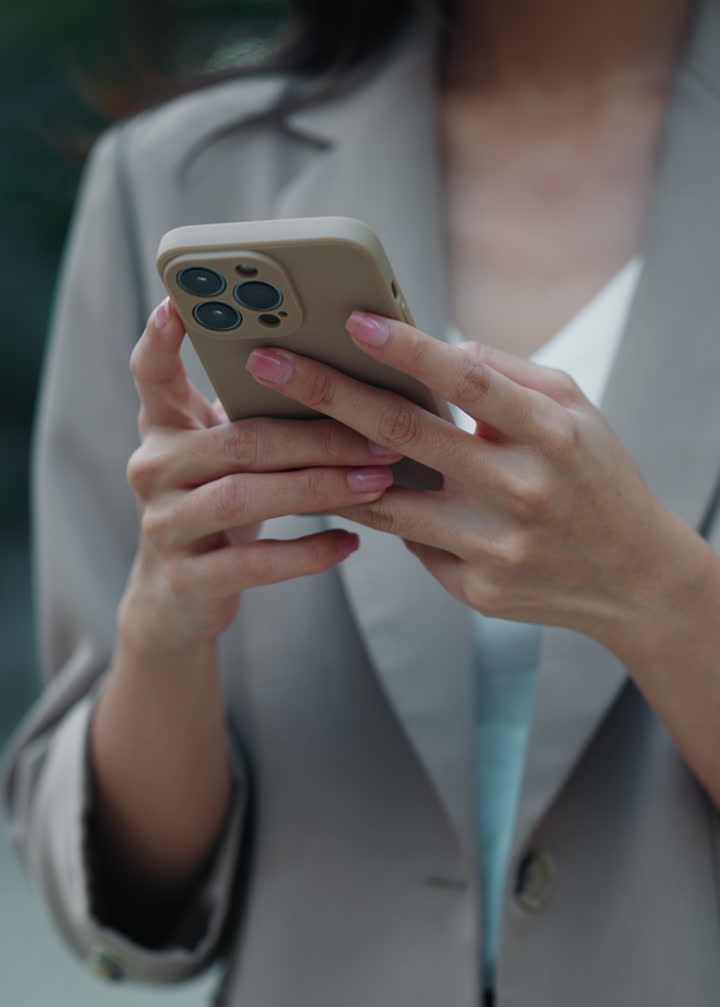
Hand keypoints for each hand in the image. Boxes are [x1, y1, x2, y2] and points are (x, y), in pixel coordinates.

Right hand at [121, 298, 400, 651]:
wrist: (176, 602)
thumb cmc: (217, 512)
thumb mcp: (222, 459)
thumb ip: (253, 419)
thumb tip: (343, 378)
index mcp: (163, 429)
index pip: (151, 374)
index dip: (160, 339)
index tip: (178, 303)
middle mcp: (153, 470)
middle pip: (238, 442)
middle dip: (318, 438)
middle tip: (382, 438)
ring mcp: (165, 526)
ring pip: (243, 497)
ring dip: (318, 488)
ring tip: (375, 483)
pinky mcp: (186, 579)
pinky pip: (253, 562)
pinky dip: (307, 552)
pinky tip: (348, 542)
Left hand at [245, 312, 676, 649]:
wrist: (633, 578)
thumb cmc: (597, 478)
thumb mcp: (576, 411)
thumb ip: (510, 376)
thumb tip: (440, 350)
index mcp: (550, 435)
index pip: (467, 381)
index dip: (405, 348)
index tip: (349, 319)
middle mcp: (520, 490)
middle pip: (406, 436)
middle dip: (329, 394)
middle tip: (269, 365)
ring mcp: (494, 547)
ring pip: (387, 502)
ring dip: (327, 466)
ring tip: (276, 434)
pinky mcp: (476, 589)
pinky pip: (411, 545)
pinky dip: (382, 515)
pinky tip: (349, 493)